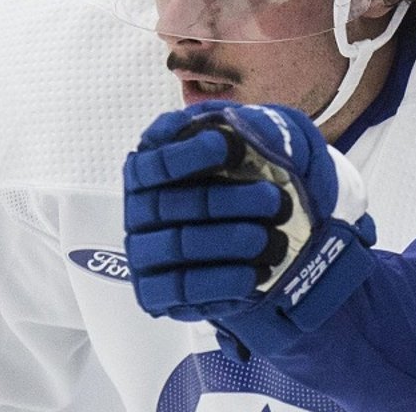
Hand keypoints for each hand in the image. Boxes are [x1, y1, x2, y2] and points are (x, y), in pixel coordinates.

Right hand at [123, 101, 375, 354]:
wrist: (275, 230)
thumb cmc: (260, 176)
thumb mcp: (272, 140)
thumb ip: (263, 127)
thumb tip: (248, 125)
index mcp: (154, 164)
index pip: (156, 159)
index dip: (187, 153)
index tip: (225, 147)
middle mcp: (140, 207)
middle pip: (173, 204)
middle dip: (229, 201)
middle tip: (274, 199)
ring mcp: (145, 250)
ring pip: (179, 245)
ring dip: (230, 241)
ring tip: (273, 239)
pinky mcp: (157, 291)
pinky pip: (180, 290)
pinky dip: (220, 281)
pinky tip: (256, 273)